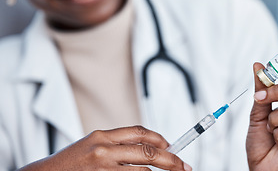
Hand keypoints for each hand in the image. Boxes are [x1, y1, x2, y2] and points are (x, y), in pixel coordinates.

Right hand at [19, 126, 191, 170]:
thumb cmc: (72, 161)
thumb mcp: (93, 144)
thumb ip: (117, 143)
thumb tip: (148, 146)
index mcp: (102, 136)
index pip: (138, 132)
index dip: (158, 138)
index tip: (170, 145)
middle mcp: (103, 150)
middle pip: (146, 151)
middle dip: (170, 159)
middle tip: (183, 165)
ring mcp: (103, 168)